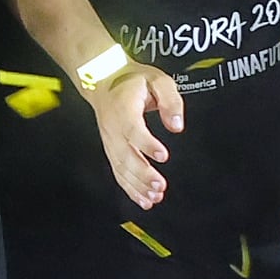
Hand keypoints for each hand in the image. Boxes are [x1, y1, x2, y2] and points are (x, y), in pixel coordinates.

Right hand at [84, 58, 183, 209]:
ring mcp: (110, 140)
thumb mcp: (157, 80)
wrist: (102, 79)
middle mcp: (113, 127)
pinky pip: (118, 171)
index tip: (162, 154)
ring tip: (153, 196)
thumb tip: (177, 124)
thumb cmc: (130, 80)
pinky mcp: (111, 148)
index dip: (146, 144)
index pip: (132, 128)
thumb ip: (170, 100)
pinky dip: (129, 188)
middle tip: (159, 184)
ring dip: (136, 185)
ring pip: (120, 167)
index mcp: (123, 108)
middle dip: (142, 173)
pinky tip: (142, 199)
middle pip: (125, 154)